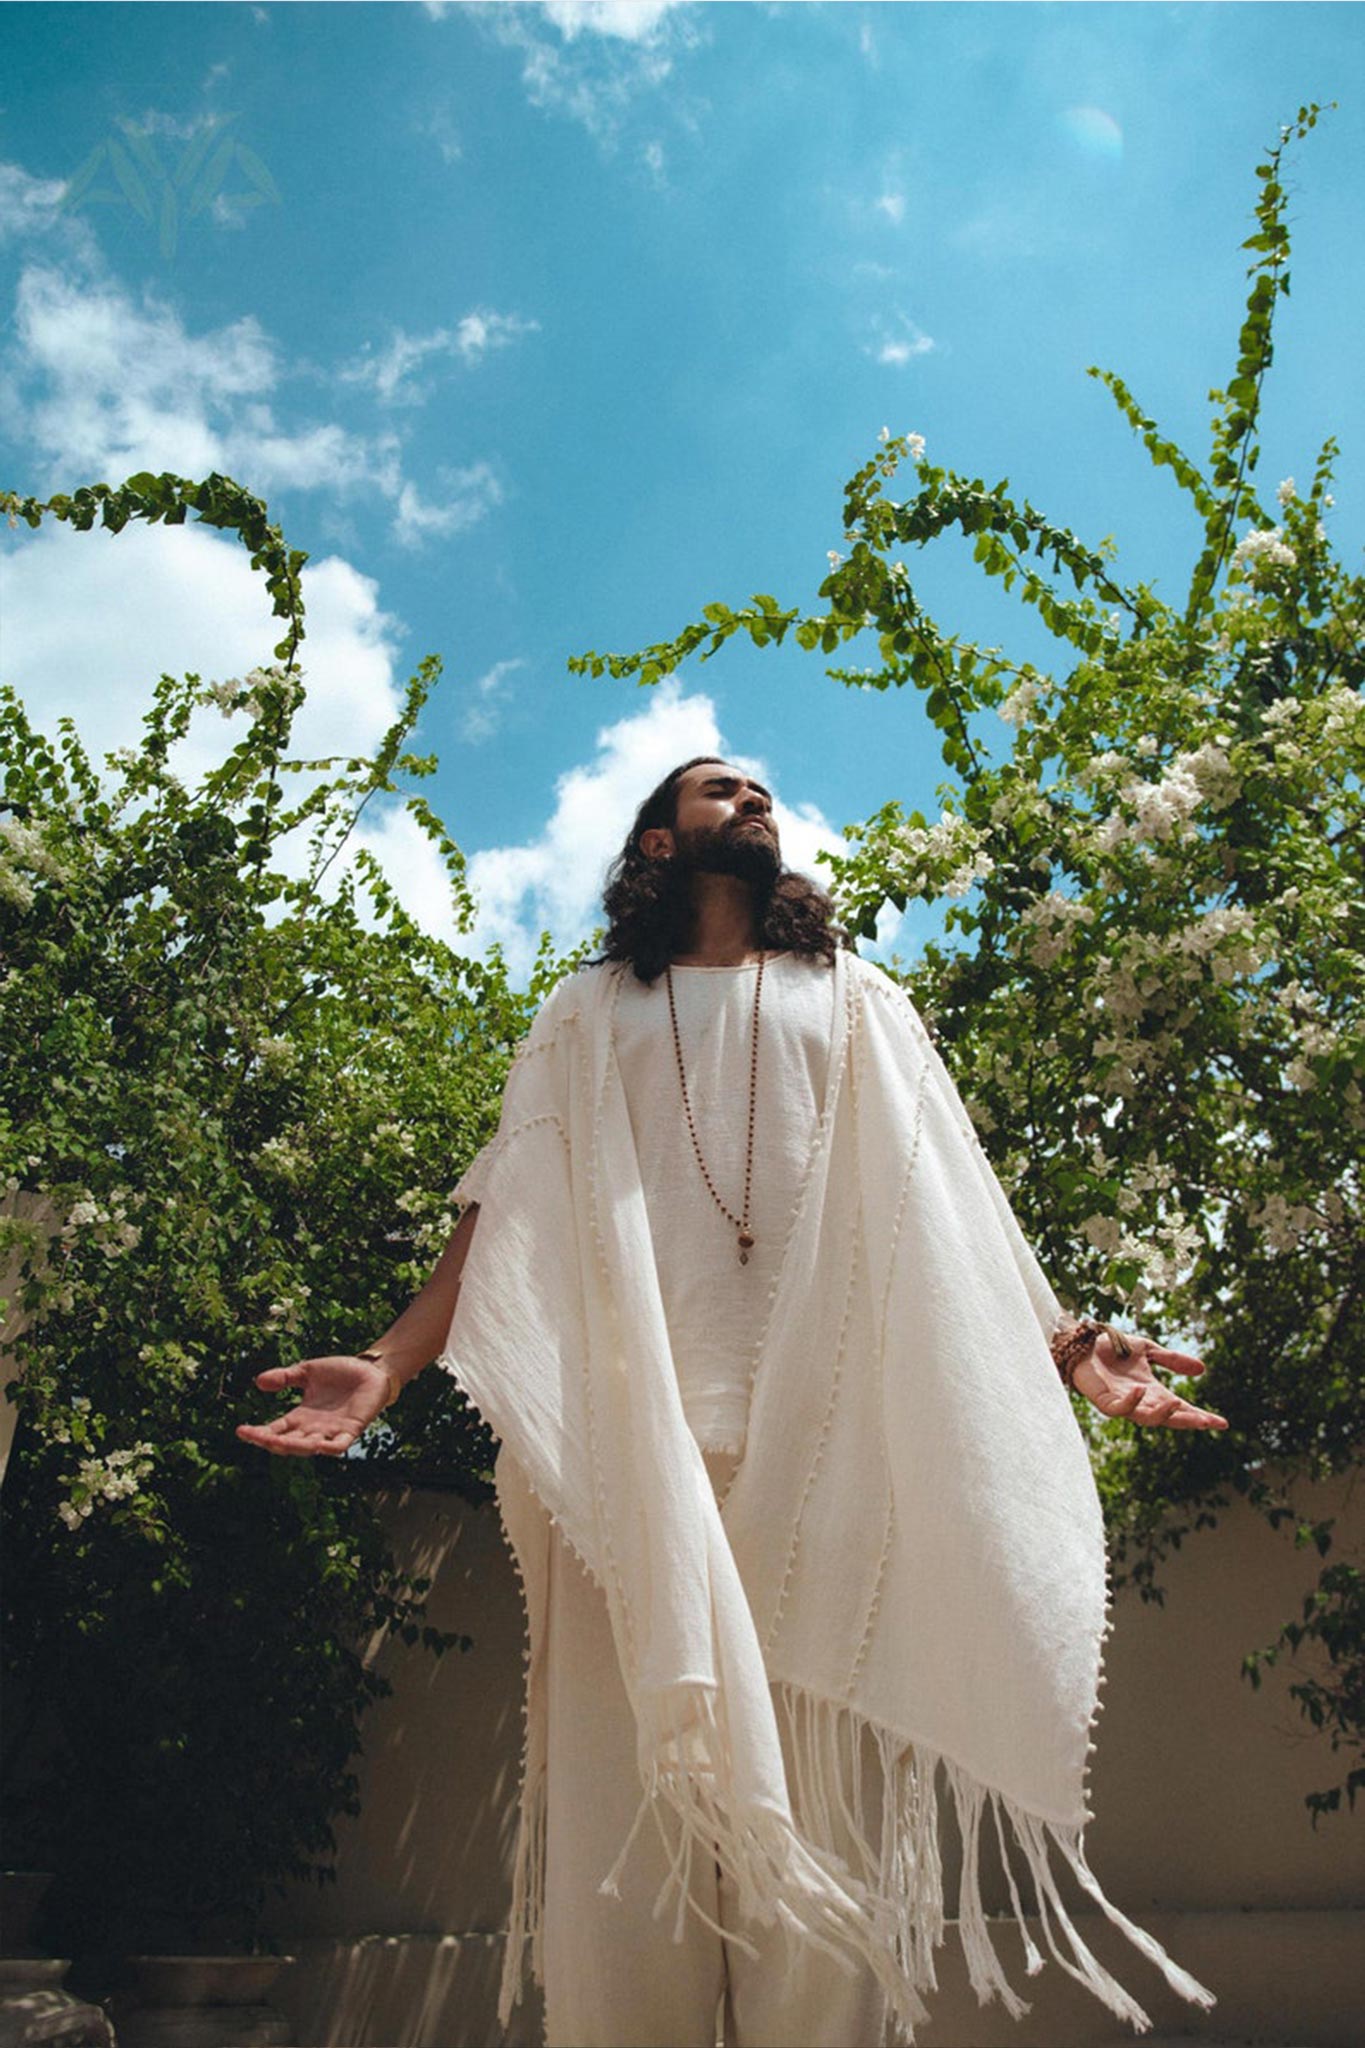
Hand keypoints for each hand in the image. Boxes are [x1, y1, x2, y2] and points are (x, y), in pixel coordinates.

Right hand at [235, 1355, 392, 1457]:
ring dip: (296, 1447)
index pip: (275, 1430)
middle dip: (272, 1443)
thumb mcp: (307, 1372)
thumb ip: (284, 1378)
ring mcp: (332, 1431)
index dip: (258, 1434)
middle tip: (258, 1437)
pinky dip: (329, 1447)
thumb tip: (258, 1382)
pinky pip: (339, 1445)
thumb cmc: (340, 1372)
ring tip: (280, 1442)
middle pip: (288, 1443)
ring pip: (309, 1447)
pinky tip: (318, 1445)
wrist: (371, 1369)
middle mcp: (313, 1428)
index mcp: (301, 1417)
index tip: (240, 1431)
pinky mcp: (351, 1430)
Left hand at [1072, 1328, 1227, 1431]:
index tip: (1222, 1423)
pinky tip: (1140, 1391)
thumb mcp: (1148, 1350)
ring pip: (1145, 1418)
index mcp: (1151, 1392)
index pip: (1179, 1408)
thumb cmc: (1111, 1347)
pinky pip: (1118, 1408)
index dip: (1199, 1416)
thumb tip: (1202, 1369)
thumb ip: (1172, 1360)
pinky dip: (1130, 1402)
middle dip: (1188, 1421)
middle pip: (1167, 1417)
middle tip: (1208, 1423)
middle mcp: (1139, 1401)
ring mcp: (1121, 1402)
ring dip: (1162, 1414)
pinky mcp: (1103, 1400)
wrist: (1081, 1342)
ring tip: (1178, 1405)